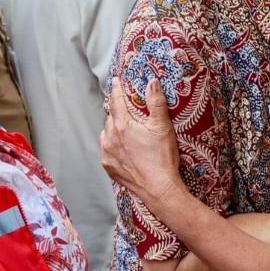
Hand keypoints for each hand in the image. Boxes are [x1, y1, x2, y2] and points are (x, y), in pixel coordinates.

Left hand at [100, 77, 185, 208]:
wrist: (158, 188)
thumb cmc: (162, 158)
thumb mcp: (163, 127)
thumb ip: (156, 102)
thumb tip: (152, 82)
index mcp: (122, 126)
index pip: (116, 102)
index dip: (117, 90)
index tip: (116, 81)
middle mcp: (110, 138)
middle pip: (111, 118)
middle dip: (118, 112)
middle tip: (127, 110)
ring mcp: (107, 153)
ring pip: (106, 133)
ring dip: (114, 129)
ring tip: (126, 130)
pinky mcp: (108, 166)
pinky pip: (106, 149)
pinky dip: (112, 145)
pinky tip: (124, 147)